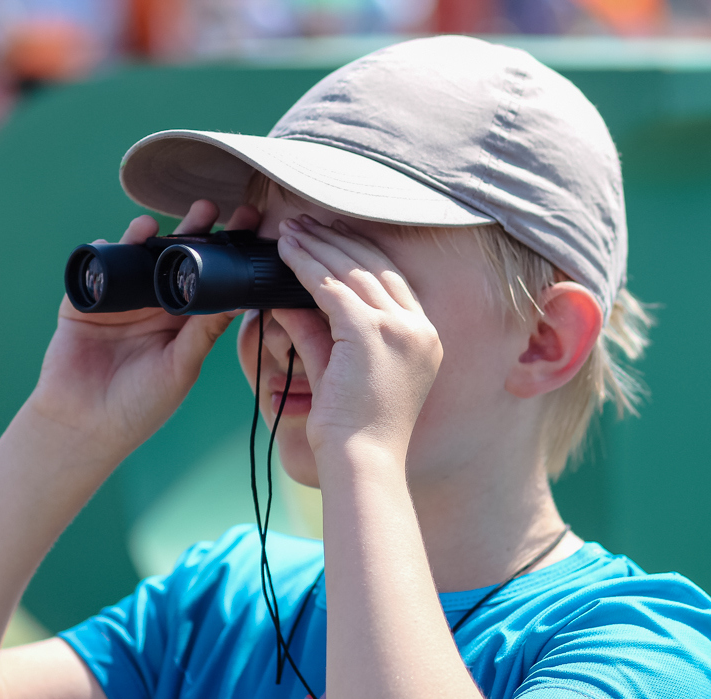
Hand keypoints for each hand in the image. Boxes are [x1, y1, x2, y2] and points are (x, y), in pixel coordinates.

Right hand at [29, 200, 262, 458]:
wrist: (84, 428)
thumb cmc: (140, 407)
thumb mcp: (180, 367)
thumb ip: (204, 332)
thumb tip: (241, 298)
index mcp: (180, 321)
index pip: (208, 278)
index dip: (225, 254)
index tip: (249, 228)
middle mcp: (152, 305)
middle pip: (173, 258)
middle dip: (191, 232)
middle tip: (210, 208)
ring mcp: (118, 301)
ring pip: (134, 257)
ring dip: (145, 237)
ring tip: (158, 224)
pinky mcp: (84, 303)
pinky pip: (94, 270)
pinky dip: (103, 253)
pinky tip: (115, 243)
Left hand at [272, 215, 442, 457]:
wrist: (362, 462)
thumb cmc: (353, 433)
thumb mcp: (341, 373)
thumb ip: (322, 334)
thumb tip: (292, 302)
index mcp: (424, 339)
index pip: (391, 280)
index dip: (358, 253)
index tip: (329, 237)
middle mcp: (419, 329)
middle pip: (375, 266)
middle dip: (336, 240)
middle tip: (304, 223)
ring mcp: (399, 329)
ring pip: (352, 270)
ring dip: (318, 245)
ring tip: (290, 230)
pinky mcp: (372, 333)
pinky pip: (332, 286)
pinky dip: (305, 265)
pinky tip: (286, 252)